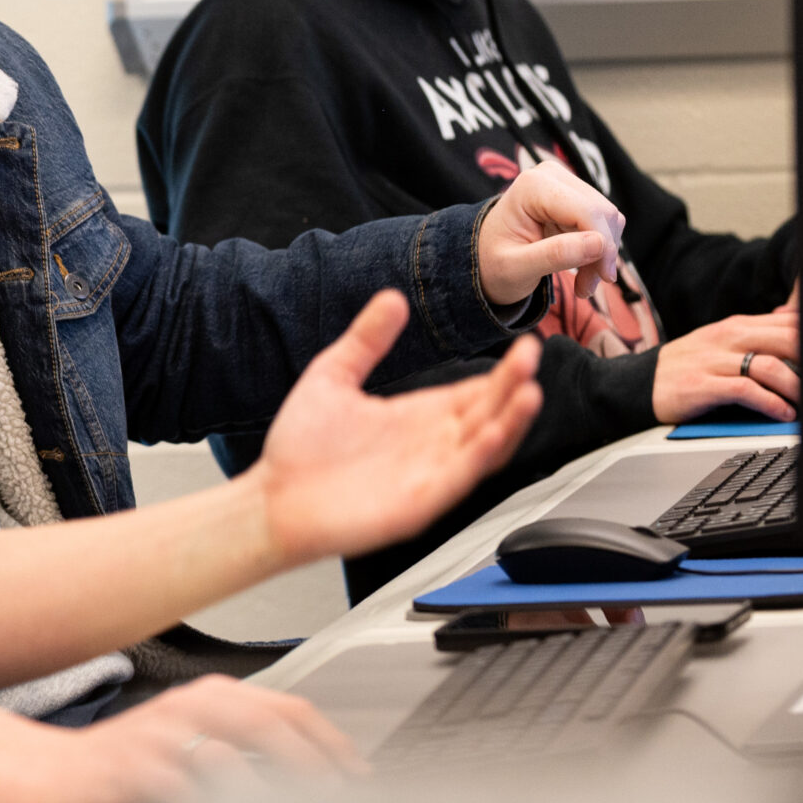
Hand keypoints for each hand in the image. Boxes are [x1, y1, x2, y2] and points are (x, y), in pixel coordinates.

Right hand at [39, 676, 364, 802]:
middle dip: (312, 762)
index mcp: (209, 696)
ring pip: (225, 751)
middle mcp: (186, 707)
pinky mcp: (129, 769)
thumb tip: (315, 777)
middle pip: (264, 721)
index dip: (330, 742)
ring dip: (270, 788)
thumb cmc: (127, 766)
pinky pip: (178, 789)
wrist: (54, 775)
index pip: (287, 707)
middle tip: (342, 799)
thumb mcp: (191, 745)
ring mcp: (157, 736)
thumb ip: (245, 750)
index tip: (359, 777)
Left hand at [250, 291, 542, 566]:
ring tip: (529, 391)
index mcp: (415, 416)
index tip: (524, 345)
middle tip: (530, 355)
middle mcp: (430, 445)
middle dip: (513, 386)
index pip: (473, 392)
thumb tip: (392, 298)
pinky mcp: (418, 504)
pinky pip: (459, 478)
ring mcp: (428, 475)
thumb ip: (365, 340)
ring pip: (485, 447)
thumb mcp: (333, 376)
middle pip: (487, 413)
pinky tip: (494, 432)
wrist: (271, 500)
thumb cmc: (299, 449)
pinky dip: (481, 456)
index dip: (501, 372)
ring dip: (510, 421)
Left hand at [478, 163, 625, 306]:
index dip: (603, 245)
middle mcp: (551, 176)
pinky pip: (604, 223)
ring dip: (602, 255)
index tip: (603, 278)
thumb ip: (554, 255)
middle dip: (602, 254)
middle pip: (602, 212)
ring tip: (582, 282)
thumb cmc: (494, 263)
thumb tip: (599, 244)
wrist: (485, 258)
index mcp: (532, 186)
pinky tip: (583, 270)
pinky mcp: (576, 197)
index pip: (587, 211)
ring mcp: (565, 184)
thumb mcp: (516, 268)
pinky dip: (599, 250)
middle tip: (586, 287)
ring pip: (609, 218)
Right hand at [652, 309, 801, 423]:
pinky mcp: (702, 384)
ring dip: (796, 387)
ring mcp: (713, 360)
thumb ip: (755, 337)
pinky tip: (782, 414)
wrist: (637, 385)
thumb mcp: (719, 343)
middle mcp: (727, 338)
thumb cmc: (685, 368)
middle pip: (785, 339)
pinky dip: (770, 403)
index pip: (788, 321)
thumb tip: (794, 329)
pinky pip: (745, 390)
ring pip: (769, 366)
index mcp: (735, 326)